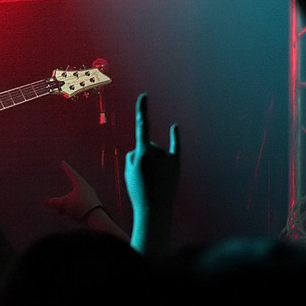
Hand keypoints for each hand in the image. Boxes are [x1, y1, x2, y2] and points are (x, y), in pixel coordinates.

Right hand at [45, 160, 101, 221]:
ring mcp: (91, 196)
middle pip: (74, 186)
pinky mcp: (93, 205)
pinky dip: (73, 207)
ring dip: (68, 202)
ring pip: (76, 196)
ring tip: (62, 210)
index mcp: (80, 183)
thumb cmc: (81, 207)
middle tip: (62, 190)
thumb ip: (54, 202)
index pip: (71, 173)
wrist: (97, 218)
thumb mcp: (64, 204)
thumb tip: (45, 202)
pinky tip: (69, 214)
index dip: (66, 168)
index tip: (63, 162)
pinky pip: (81, 203)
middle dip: (65, 191)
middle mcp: (87, 188)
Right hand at [125, 93, 179, 256]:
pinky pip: (175, 147)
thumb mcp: (128, 171)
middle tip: (142, 177)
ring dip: (154, 162)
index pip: (142, 125)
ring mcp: (168, 156)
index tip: (144, 96)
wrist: (154, 209)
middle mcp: (157, 150)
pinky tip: (174, 126)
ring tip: (152, 180)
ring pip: (157, 152)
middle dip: (144, 158)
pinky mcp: (176, 163)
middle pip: (146, 147)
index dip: (143, 109)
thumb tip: (144, 149)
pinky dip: (175, 137)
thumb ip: (134, 155)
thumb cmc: (138, 190)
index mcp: (141, 151)